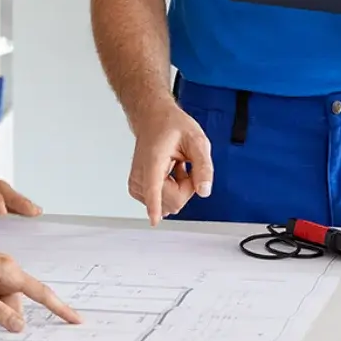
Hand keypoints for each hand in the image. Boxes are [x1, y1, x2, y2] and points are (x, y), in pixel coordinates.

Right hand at [127, 101, 212, 225]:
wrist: (153, 118)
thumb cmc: (171, 125)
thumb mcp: (197, 140)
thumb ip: (204, 166)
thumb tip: (204, 191)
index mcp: (154, 160)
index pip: (154, 186)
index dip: (155, 205)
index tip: (154, 221)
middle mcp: (141, 173)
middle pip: (171, 201)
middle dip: (186, 189)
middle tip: (185, 167)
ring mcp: (137, 183)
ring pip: (166, 205)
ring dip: (178, 189)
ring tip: (175, 167)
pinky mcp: (136, 188)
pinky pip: (160, 202)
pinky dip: (170, 191)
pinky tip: (170, 173)